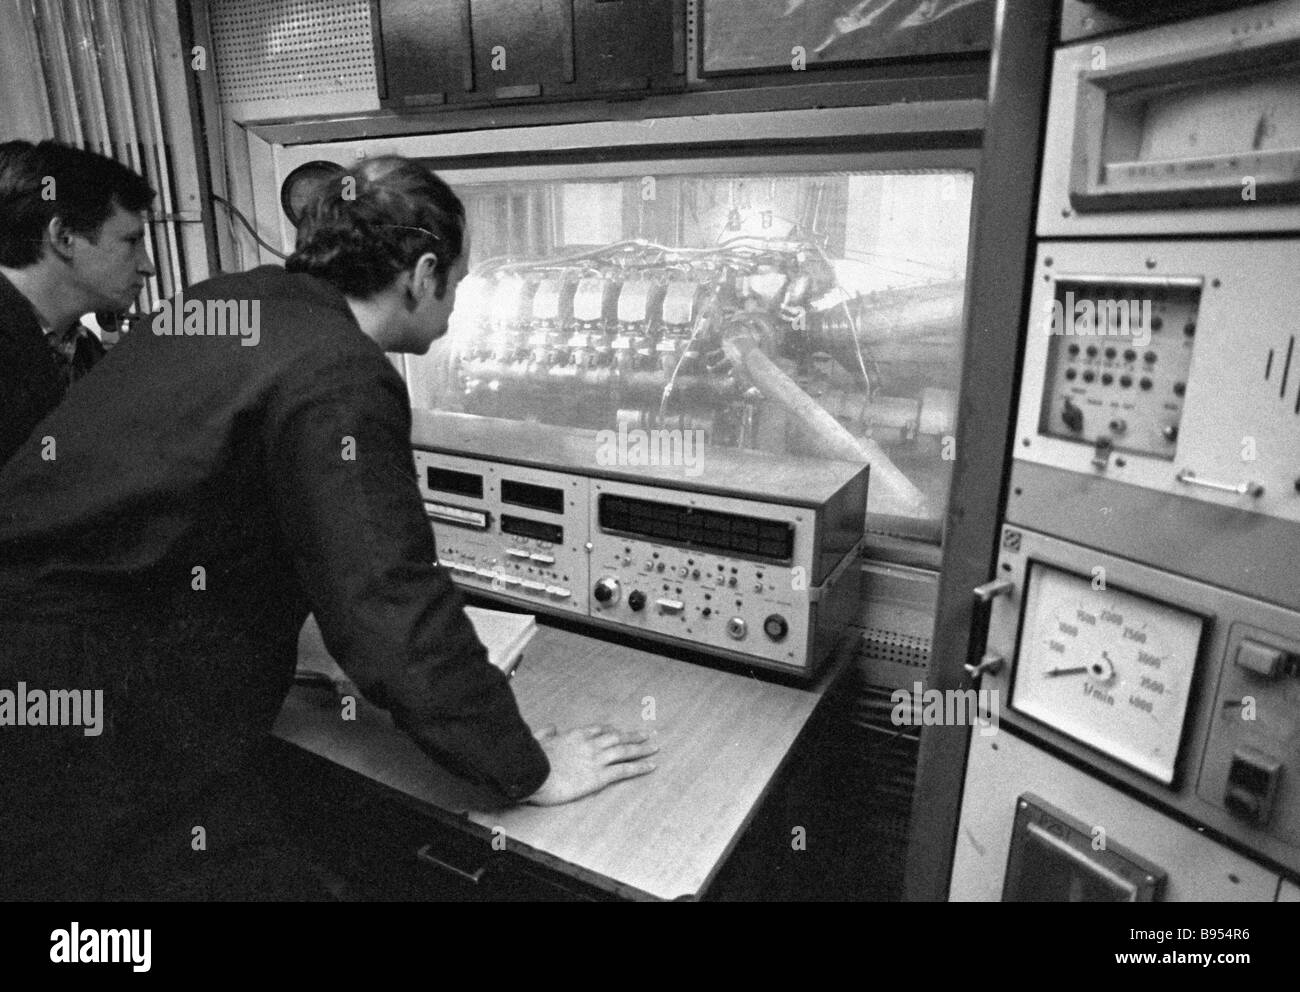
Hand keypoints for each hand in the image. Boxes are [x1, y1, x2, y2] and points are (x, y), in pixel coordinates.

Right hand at [524, 724, 657, 805]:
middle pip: (617, 737)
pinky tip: (651, 765)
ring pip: (625, 750)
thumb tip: (552, 727)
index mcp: (575, 735)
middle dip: (634, 735)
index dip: (612, 730)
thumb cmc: (532, 761)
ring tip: (654, 747)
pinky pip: (625, 769)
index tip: (620, 730)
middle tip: (648, 733)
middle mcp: (590, 744)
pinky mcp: (600, 776)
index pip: (599, 730)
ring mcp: (597, 759)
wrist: (534, 774)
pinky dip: (640, 766)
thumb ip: (546, 733)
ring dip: (642, 748)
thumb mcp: (538, 741)